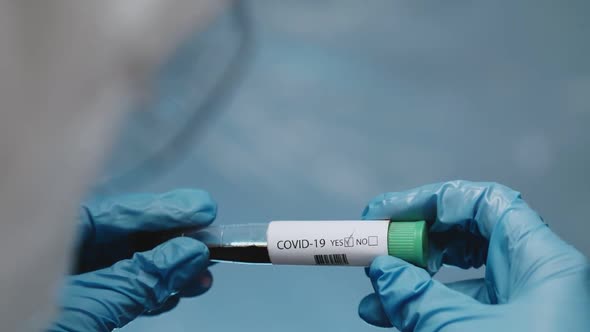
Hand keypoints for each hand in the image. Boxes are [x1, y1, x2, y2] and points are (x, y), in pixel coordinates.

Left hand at [48, 189, 216, 331]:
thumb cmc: (20, 327)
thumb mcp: (87, 306)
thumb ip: (139, 279)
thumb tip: (188, 252)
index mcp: (50, 235)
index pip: (117, 212)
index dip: (164, 210)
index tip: (202, 208)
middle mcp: (63, 252)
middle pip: (128, 238)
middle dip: (173, 242)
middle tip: (211, 240)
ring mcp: (73, 280)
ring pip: (130, 266)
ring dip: (170, 271)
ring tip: (202, 275)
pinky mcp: (84, 304)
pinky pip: (123, 290)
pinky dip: (152, 292)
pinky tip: (177, 291)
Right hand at [358, 181, 588, 330]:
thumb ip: (418, 298)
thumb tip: (382, 270)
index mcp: (541, 263)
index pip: (483, 202)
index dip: (430, 200)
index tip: (386, 213)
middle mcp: (534, 280)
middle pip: (468, 235)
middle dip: (418, 240)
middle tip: (378, 246)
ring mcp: (520, 309)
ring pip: (460, 277)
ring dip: (413, 279)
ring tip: (373, 291)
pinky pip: (460, 309)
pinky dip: (424, 309)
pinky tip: (389, 316)